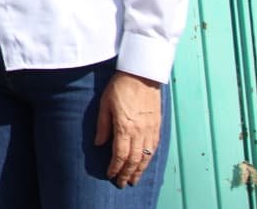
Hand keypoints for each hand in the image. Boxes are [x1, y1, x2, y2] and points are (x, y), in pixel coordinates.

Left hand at [95, 70, 162, 187]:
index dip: (115, 167)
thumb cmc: (120, 86)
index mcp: (125, 127)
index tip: (110, 175)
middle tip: (122, 183)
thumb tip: (99, 144)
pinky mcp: (158, 125)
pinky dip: (149, 158)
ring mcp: (151, 129)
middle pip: (134, 159)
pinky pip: (154, 147)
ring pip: (146, 156)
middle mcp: (140, 131)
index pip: (120, 155)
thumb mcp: (104, 104)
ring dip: (140, 170)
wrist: (142, 74)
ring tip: (134, 179)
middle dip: (127, 173)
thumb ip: (102, 126)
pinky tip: (145, 163)